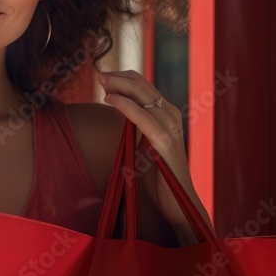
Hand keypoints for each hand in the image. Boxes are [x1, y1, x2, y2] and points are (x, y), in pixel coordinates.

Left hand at [96, 70, 213, 243]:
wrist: (177, 201)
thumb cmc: (157, 174)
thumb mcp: (141, 142)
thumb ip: (133, 125)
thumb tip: (113, 106)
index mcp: (166, 113)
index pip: (143, 84)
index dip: (121, 77)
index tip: (101, 77)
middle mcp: (171, 115)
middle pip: (142, 84)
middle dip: (117, 77)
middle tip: (98, 75)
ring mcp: (171, 127)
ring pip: (143, 96)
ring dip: (119, 86)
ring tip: (101, 84)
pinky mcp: (166, 142)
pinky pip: (143, 117)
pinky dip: (126, 105)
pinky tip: (111, 99)